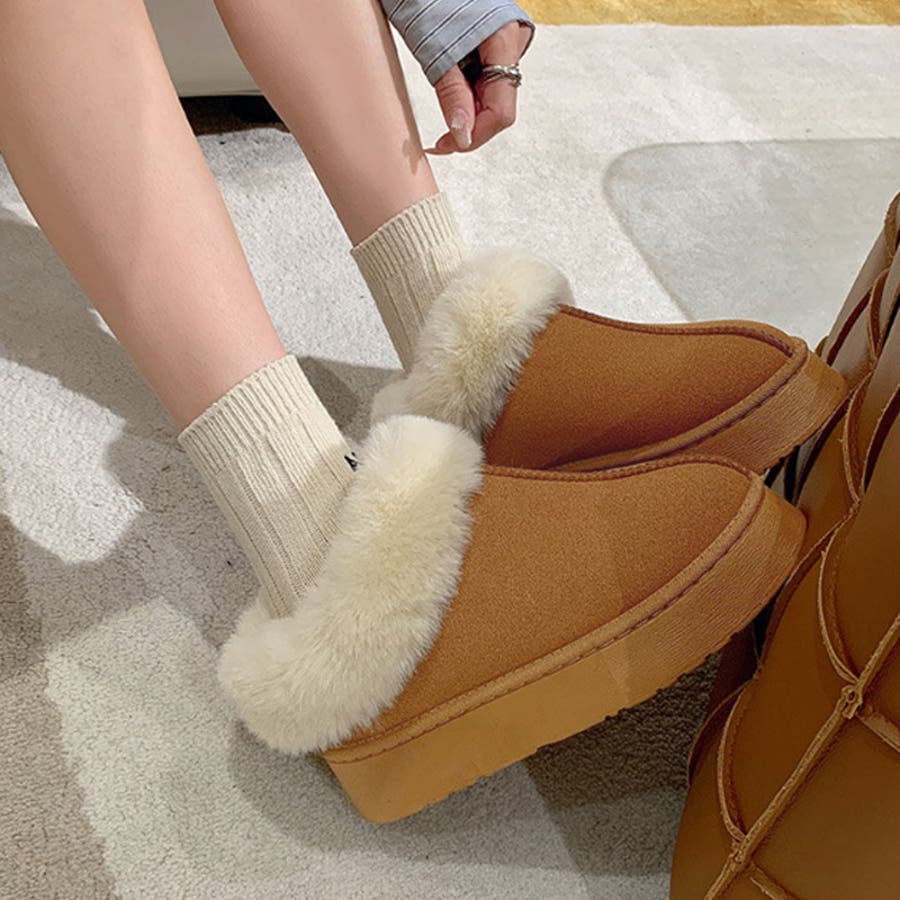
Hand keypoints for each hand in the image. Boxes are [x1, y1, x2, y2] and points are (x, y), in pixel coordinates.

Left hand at [427, 22, 530, 154]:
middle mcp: (510, 43)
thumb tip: (462, 136)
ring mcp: (503, 43)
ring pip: (492, 95)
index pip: (500, 111)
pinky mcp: (491, 42)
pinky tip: (451, 94)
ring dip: (467, 111)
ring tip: (441, 116)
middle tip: (440, 139)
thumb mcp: (433, 47)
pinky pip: (485, 79)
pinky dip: (466, 94)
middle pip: (499, 106)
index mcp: (503, 40)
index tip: (448, 144)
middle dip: (470, 127)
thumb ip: (452, 93)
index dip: (475, 134)